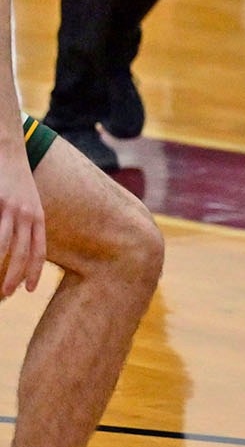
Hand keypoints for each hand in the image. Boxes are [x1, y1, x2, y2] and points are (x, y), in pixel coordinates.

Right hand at [0, 155, 45, 298]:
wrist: (9, 151)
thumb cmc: (14, 180)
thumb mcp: (27, 202)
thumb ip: (25, 222)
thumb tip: (19, 245)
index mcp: (38, 217)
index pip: (39, 251)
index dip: (35, 272)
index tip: (30, 290)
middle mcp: (29, 215)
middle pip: (25, 254)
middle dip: (16, 277)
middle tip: (7, 295)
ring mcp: (14, 210)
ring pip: (7, 247)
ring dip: (0, 267)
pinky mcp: (2, 203)